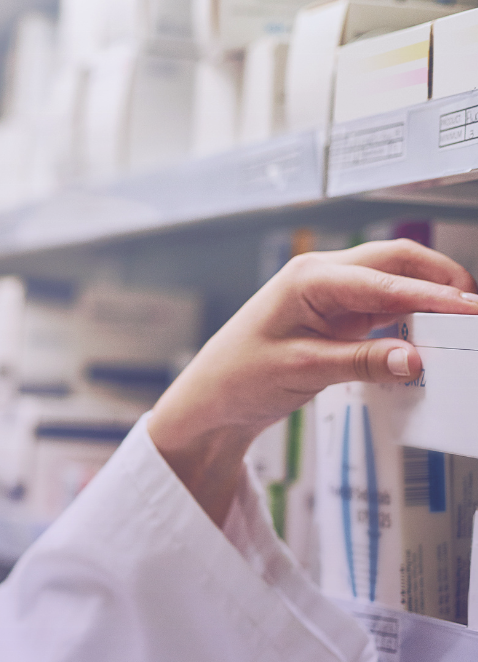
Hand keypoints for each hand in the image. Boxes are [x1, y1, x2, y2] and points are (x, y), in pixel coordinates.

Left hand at [148, 239, 477, 524]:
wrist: (210, 399)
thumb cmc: (238, 377)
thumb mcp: (301, 370)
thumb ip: (361, 362)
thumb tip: (415, 358)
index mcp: (308, 278)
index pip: (384, 280)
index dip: (432, 295)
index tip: (470, 309)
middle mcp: (321, 276)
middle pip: (396, 262)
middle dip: (440, 280)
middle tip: (474, 312)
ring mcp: (329, 295)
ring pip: (393, 281)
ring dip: (428, 296)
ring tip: (462, 324)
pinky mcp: (335, 317)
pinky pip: (383, 308)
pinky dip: (410, 317)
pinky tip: (430, 336)